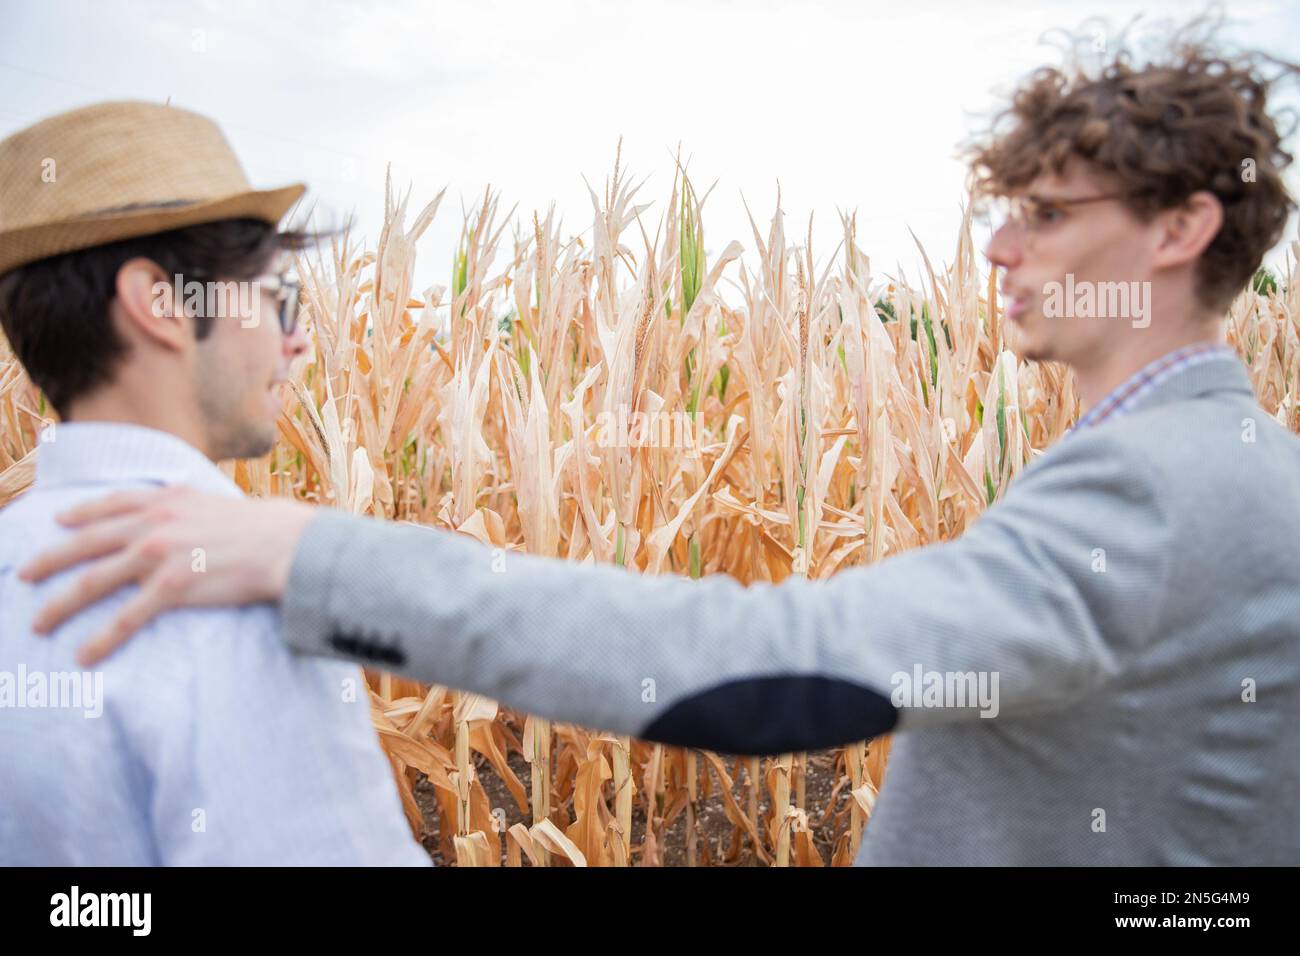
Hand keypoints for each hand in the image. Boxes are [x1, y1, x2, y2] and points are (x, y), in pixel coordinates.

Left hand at [18, 485, 315, 665]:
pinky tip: (84, 655)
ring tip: (39, 625)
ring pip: (93, 582)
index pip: (111, 503)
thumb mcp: (218, 501)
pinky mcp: (171, 588)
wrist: (286, 544)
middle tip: (23, 575)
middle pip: (86, 543)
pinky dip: (101, 639)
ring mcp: (159, 556)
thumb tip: (185, 504)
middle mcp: (153, 524)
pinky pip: (125, 618)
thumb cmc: (265, 526)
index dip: (80, 513)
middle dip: (48, 561)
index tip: (58, 521)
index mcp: (166, 500)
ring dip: (59, 606)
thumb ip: (191, 503)